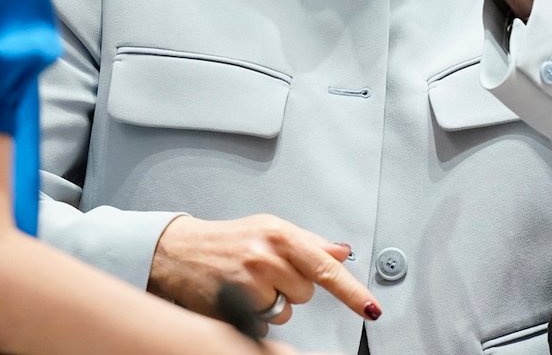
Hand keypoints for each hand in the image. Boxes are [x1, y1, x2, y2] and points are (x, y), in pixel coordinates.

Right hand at [149, 215, 379, 326]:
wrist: (180, 251)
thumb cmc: (227, 240)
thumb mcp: (269, 229)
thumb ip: (309, 242)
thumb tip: (342, 251)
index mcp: (280, 233)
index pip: (326, 266)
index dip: (352, 292)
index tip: (371, 309)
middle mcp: (267, 254)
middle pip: (307, 292)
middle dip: (291, 287)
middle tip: (266, 272)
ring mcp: (251, 280)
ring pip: (287, 310)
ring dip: (274, 302)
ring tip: (250, 283)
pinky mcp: (237, 303)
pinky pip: (266, 322)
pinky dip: (257, 314)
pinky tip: (241, 295)